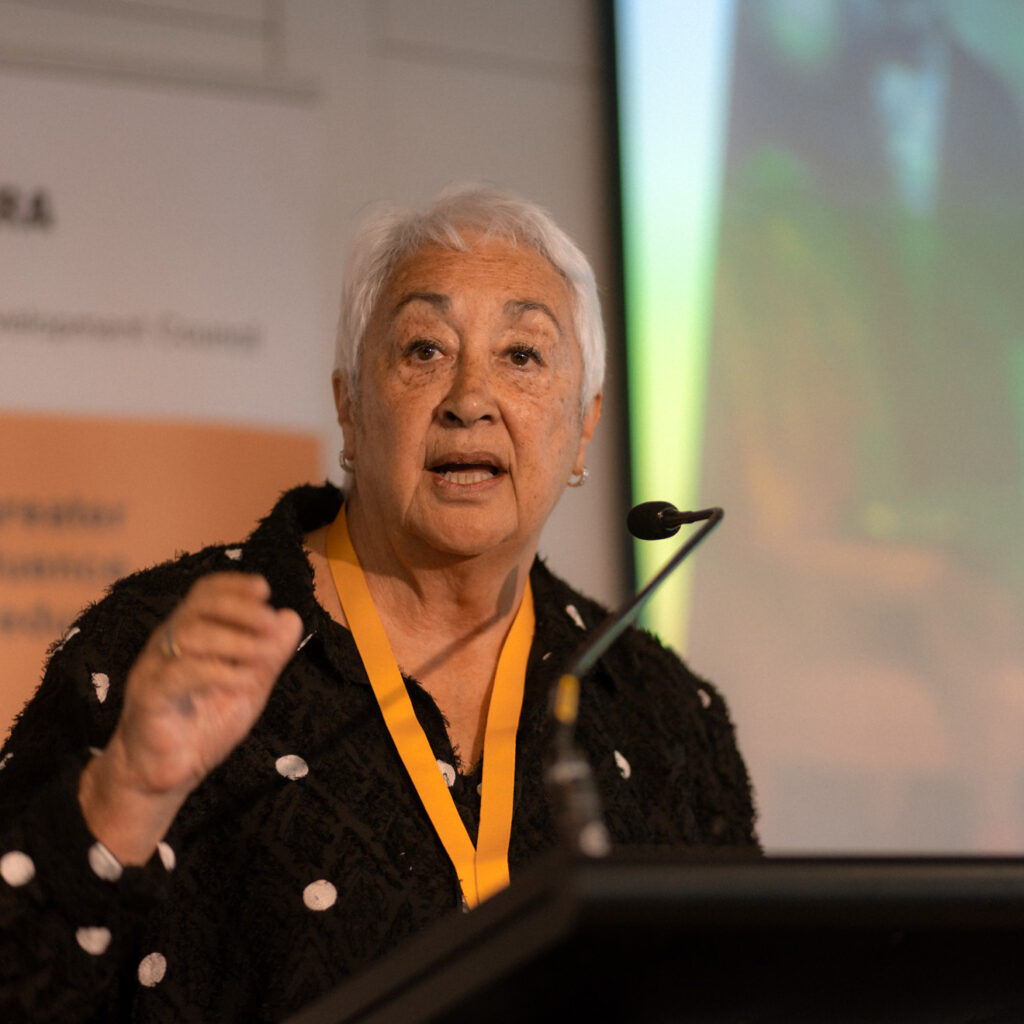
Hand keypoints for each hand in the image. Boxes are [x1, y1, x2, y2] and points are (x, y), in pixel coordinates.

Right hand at [79, 573, 302, 863]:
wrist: (163, 776)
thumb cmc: (202, 726)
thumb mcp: (248, 687)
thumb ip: (269, 655)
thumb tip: (291, 617)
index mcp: (189, 635)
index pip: (205, 593)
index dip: (234, 584)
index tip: (265, 589)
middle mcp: (168, 644)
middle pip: (198, 605)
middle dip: (241, 608)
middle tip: (271, 623)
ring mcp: (154, 668)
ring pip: (190, 635)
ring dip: (235, 640)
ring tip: (265, 654)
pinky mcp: (148, 698)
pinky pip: (179, 674)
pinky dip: (218, 672)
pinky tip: (244, 680)